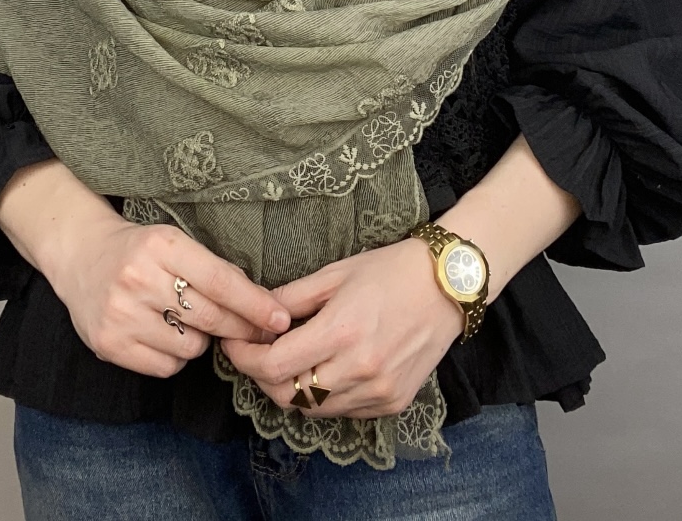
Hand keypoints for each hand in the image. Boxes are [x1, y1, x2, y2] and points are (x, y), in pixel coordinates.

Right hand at [51, 216, 291, 378]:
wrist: (81, 255)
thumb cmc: (139, 250)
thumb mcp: (174, 242)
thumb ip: (213, 269)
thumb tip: (262, 304)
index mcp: (162, 244)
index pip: (220, 281)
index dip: (255, 304)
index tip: (280, 319)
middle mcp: (138, 278)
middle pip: (210, 317)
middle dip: (240, 328)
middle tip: (258, 332)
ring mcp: (120, 313)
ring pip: (190, 346)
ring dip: (200, 340)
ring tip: (185, 321)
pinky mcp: (108, 344)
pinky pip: (165, 367)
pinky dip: (175, 357)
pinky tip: (164, 336)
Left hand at [220, 237, 463, 417]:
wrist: (448, 286)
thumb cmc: (390, 270)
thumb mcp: (335, 273)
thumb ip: (290, 299)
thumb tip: (254, 316)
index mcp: (340, 331)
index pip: (272, 366)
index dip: (244, 358)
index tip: (234, 342)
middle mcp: (359, 369)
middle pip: (287, 396)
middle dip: (262, 377)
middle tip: (256, 352)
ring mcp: (378, 392)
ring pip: (314, 409)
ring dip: (292, 389)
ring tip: (290, 359)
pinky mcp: (393, 403)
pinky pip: (343, 410)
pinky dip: (326, 396)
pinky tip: (327, 369)